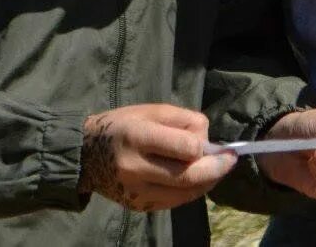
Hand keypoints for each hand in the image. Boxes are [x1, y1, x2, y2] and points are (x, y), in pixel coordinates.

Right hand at [78, 104, 236, 212]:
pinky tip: (196, 180)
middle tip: (231, 161)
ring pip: (185, 194)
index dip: (207, 148)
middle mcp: (135, 168)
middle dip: (217, 169)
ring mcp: (136, 192)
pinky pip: (174, 202)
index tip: (222, 145)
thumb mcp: (151, 110)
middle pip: (189, 177)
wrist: (84, 155)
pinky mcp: (138, 206)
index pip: (186, 149)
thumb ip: (183, 121)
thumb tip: (209, 141)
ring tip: (217, 170)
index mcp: (138, 137)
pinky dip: (190, 191)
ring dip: (207, 182)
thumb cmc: (122, 125)